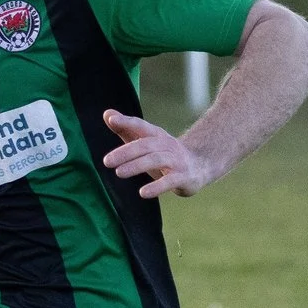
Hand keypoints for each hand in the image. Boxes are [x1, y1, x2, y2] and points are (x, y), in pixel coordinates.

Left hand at [102, 110, 218, 197]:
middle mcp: (167, 145)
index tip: (111, 119)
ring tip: (118, 173)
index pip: (141, 126)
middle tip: (106, 161)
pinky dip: (156, 187)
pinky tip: (142, 193)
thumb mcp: (147, 141)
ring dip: (136, 166)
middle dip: (126, 152)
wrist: (201, 165)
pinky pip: (170, 182)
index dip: (127, 122)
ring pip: (156, 160)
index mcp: (157, 135)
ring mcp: (177, 161)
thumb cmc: (165, 153)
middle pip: (145, 145)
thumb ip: (126, 128)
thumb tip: (106, 114)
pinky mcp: (184, 178)